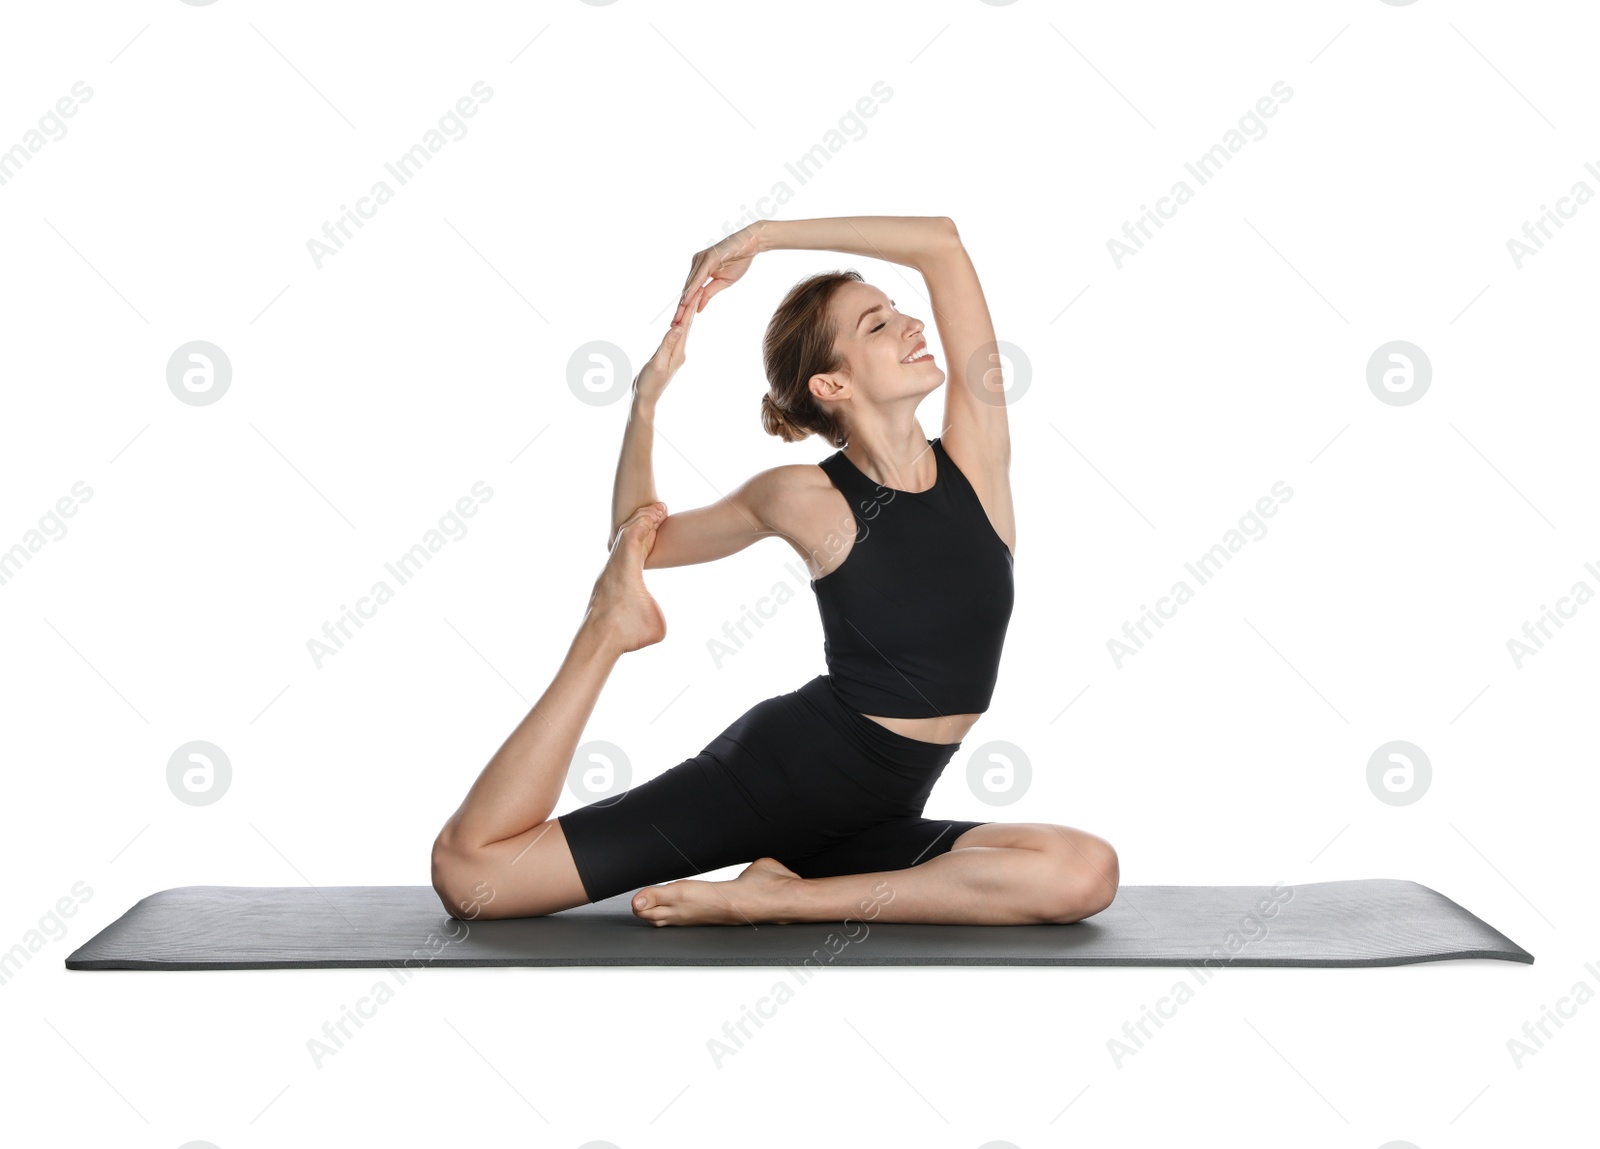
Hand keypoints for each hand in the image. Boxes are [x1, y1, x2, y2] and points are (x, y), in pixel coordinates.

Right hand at [633, 281, 699, 403]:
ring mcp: (674, 354)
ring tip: (693, 300)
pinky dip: (678, 324)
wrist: (645, 398)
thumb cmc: (649, 383)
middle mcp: (679, 351)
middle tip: (699, 289)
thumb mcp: (657, 363)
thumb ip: (667, 344)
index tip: (697, 292)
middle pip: (687, 325)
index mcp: (679, 352)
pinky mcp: (667, 355)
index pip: (686, 326)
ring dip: (687, 314)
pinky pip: (674, 335)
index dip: (691, 308)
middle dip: (693, 307)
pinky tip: (679, 320)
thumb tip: (678, 327)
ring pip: (681, 330)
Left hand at [673, 222, 761, 324]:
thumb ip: (709, 294)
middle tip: (673, 324)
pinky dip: (692, 290)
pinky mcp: (707, 258)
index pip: (690, 292)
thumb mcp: (722, 283)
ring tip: (678, 316)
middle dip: (680, 308)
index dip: (684, 307)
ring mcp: (700, 260)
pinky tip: (687, 301)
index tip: (678, 321)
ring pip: (690, 285)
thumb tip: (698, 309)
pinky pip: (698, 278)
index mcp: (699, 270)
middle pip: (686, 290)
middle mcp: (696, 264)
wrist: (750, 245)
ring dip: (684, 302)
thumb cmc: (738, 261)